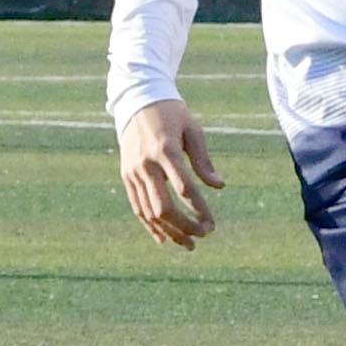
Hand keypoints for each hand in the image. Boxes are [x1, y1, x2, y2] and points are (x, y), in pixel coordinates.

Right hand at [118, 97, 222, 246]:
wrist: (137, 101)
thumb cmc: (172, 114)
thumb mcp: (193, 130)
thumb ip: (204, 159)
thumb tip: (219, 186)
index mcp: (165, 150)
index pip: (184, 188)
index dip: (200, 209)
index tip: (212, 223)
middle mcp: (146, 164)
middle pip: (164, 206)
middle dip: (185, 226)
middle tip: (205, 235)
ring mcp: (133, 172)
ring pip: (149, 211)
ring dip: (170, 231)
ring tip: (189, 244)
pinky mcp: (126, 176)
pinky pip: (137, 207)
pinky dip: (150, 226)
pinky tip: (165, 239)